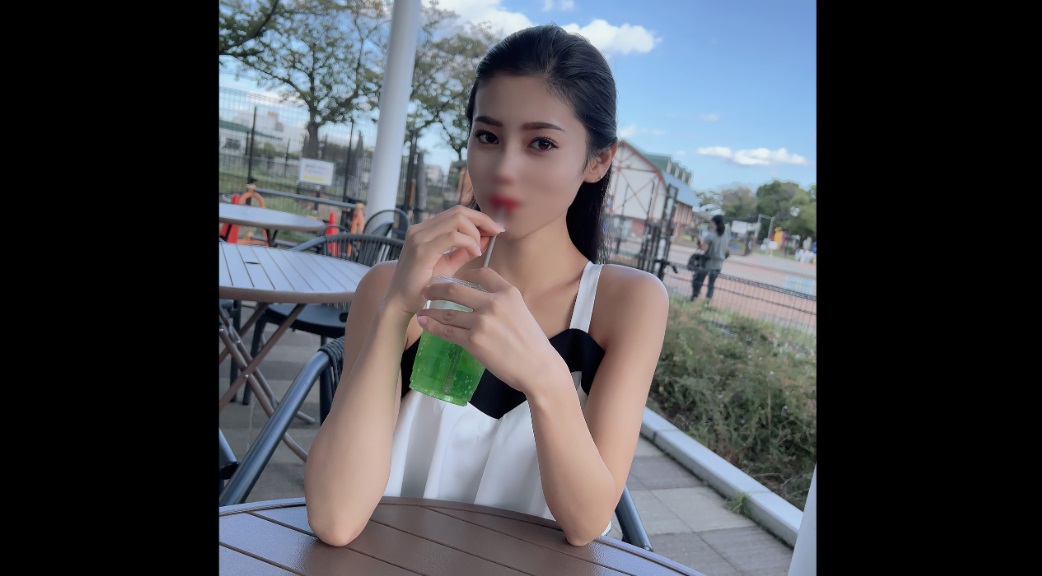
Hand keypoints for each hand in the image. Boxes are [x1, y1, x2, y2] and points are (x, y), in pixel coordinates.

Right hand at [383, 206, 503, 315]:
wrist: (401, 304)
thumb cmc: (423, 286)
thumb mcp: (448, 264)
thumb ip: (465, 250)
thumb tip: (487, 237)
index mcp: (425, 230)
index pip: (456, 213)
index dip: (479, 218)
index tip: (496, 228)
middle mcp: (420, 229)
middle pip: (459, 211)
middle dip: (483, 220)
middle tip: (498, 232)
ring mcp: (419, 237)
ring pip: (457, 219)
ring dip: (475, 232)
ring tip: (479, 250)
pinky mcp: (421, 250)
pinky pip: (452, 237)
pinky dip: (468, 242)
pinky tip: (474, 254)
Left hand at [415, 267, 560, 395]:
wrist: (538, 368)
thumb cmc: (532, 343)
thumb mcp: (521, 311)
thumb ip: (502, 302)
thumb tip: (481, 300)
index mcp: (508, 292)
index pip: (481, 273)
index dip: (464, 274)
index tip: (454, 279)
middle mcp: (493, 303)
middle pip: (455, 289)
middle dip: (436, 288)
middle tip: (427, 290)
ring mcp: (482, 322)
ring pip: (447, 312)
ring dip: (430, 310)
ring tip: (422, 309)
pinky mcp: (474, 341)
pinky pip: (446, 331)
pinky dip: (432, 326)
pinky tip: (424, 323)